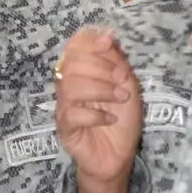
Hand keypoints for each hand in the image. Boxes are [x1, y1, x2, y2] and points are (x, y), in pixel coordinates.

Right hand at [55, 28, 142, 192]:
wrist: (119, 156)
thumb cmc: (122, 120)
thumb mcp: (127, 85)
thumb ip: (116, 62)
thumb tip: (108, 36)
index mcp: (83, 71)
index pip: (75, 45)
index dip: (89, 41)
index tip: (109, 44)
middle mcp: (69, 85)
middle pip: (73, 63)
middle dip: (101, 68)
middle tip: (122, 81)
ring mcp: (64, 106)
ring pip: (71, 86)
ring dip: (101, 90)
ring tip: (121, 100)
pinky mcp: (64, 127)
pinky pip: (72, 113)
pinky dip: (96, 114)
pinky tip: (110, 119)